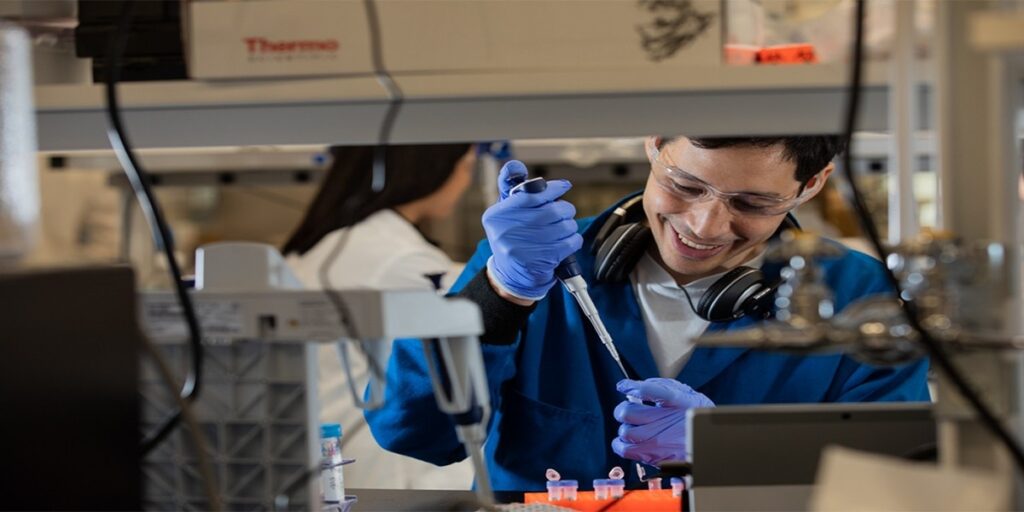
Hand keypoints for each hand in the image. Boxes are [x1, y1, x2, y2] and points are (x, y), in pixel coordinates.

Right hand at [482, 160, 581, 301]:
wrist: (510, 277)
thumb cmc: (511, 240)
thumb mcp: (504, 215)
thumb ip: (513, 192)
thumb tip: (515, 166)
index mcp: (497, 215)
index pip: (531, 194)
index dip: (552, 188)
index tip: (564, 186)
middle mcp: (507, 230)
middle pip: (551, 210)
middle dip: (564, 209)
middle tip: (564, 212)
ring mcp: (523, 247)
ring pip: (563, 225)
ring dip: (569, 225)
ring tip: (563, 229)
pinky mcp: (540, 261)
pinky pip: (570, 242)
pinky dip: (573, 239)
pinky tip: (567, 241)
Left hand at [611, 378, 714, 464]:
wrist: (711, 442)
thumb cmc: (696, 417)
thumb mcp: (686, 394)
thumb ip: (662, 387)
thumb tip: (637, 387)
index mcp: (675, 400)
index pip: (645, 390)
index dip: (630, 387)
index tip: (624, 386)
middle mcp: (665, 420)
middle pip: (627, 412)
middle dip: (624, 409)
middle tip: (629, 410)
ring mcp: (658, 440)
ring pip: (625, 432)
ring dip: (625, 427)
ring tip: (632, 426)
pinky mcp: (654, 456)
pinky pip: (626, 450)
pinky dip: (621, 444)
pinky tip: (629, 440)